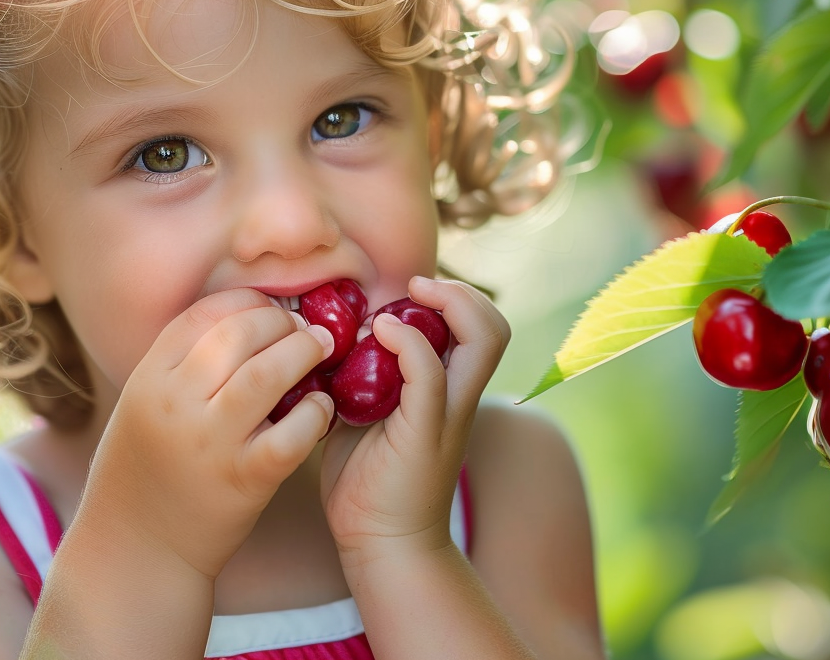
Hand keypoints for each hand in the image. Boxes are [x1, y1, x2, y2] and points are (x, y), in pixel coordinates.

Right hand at [85, 289, 334, 578]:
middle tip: (304, 328)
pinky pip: (293, 431)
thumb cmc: (147, 469)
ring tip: (322, 349)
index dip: (246, 302)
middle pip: (239, 333)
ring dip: (303, 351)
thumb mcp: (144, 406)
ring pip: (269, 372)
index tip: (269, 308)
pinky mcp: (245, 479)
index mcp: (148, 380)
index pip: (203, 315)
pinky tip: (323, 407)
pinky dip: (316, 412)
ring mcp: (210, 442)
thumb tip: (240, 315)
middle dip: (280, 321)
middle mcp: (175, 405)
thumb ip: (182, 365)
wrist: (137, 550)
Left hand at [320, 277, 508, 562]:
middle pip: (495, 327)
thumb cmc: (367, 480)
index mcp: (451, 391)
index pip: (482, 329)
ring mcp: (450, 412)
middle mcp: (461, 398)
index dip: (457, 298)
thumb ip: (365, 376)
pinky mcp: (426, 429)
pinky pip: (429, 370)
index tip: (413, 290)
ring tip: (407, 301)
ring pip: (484, 339)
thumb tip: (334, 337)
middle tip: (418, 287)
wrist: (379, 543)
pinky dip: (408, 340)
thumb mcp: (366, 414)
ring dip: (448, 305)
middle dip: (461, 293)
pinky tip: (379, 333)